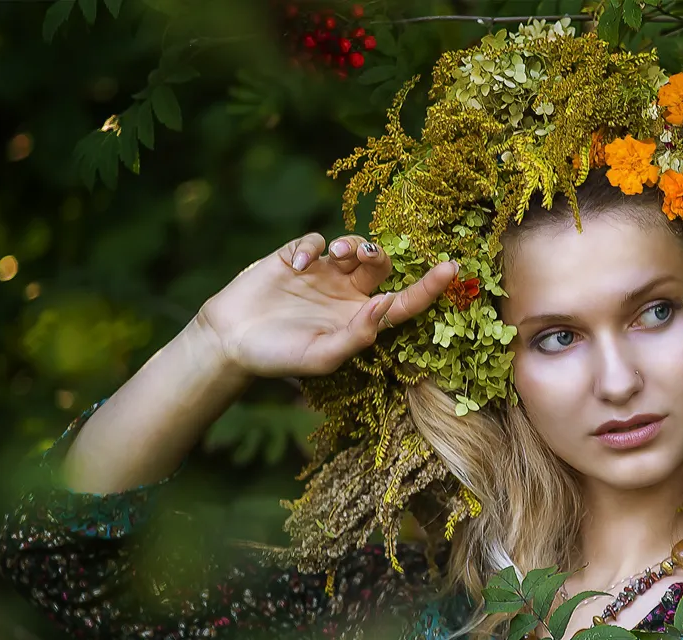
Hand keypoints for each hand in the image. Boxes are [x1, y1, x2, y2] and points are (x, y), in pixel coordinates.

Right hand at [194, 232, 457, 378]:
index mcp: (361, 318)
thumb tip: (387, 306)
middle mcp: (347, 292)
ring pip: (352, 246)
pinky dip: (311, 247)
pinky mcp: (295, 257)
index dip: (429, 287)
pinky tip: (297, 266)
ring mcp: (322, 273)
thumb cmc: (280, 356)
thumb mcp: (322, 355)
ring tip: (333, 257)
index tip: (452, 269)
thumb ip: (357, 334)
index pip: (404, 301)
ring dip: (350, 245)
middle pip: (380, 264)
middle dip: (378, 255)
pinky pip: (314, 242)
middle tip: (364, 257)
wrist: (230, 342)